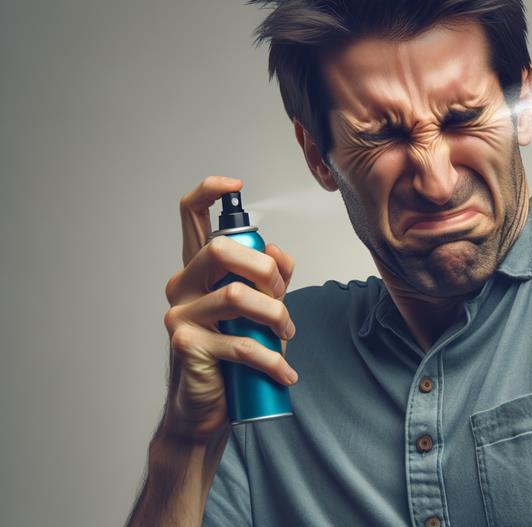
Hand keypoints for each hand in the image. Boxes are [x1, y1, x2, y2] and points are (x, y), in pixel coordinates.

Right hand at [161, 176, 297, 442]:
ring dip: (276, 316)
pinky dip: (272, 360)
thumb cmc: (235, 355)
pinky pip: (241, 344)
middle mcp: (182, 285)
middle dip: (265, 270)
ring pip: (237, 297)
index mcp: (199, 270)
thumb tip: (278, 252)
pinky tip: (284, 374)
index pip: (190, 217)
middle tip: (282, 297)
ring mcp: (180, 315)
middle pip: (221, 251)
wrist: (207, 409)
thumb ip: (271, 278)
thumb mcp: (260, 309)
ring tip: (287, 336)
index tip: (236, 186)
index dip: (209, 192)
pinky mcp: (186, 346)